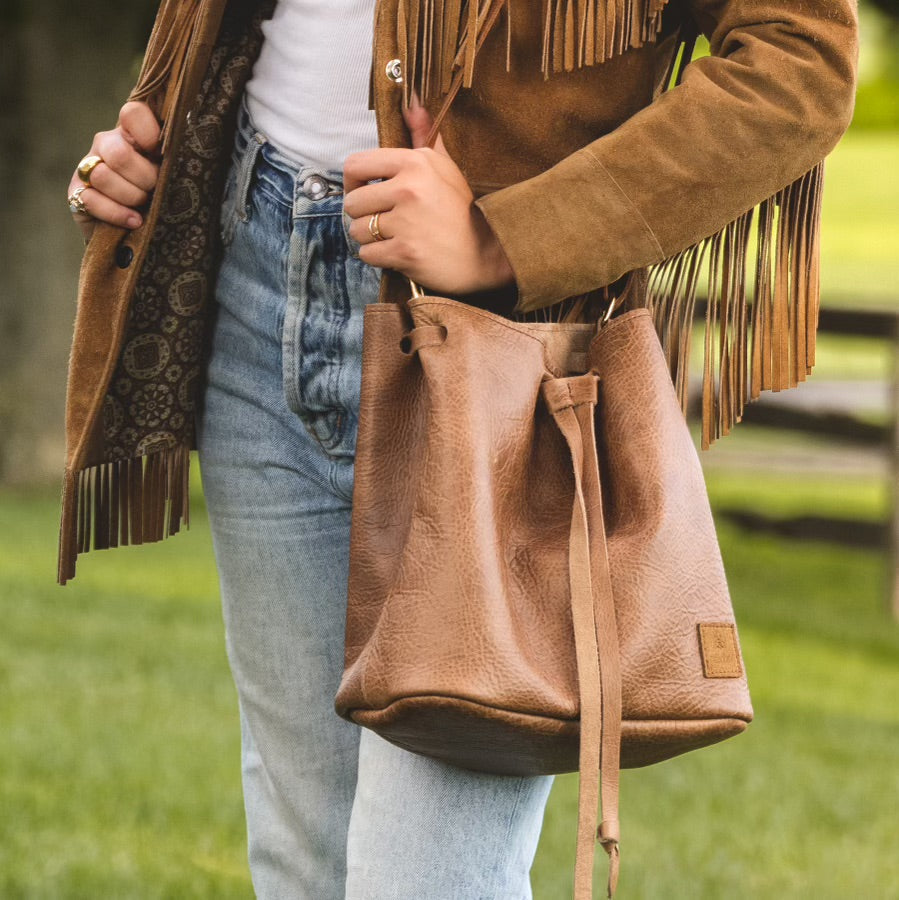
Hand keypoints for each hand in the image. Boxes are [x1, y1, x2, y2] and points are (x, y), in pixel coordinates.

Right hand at [67, 101, 160, 242]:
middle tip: (154, 189)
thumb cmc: (160, 197)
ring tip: (144, 206)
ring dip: (131, 197)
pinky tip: (134, 221)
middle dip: (144, 178)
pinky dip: (118, 215)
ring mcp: (88, 166)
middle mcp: (107, 144)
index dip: (149, 134)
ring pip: (103, 176)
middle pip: (119, 154)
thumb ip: (172, 156)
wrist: (138, 231)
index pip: (133, 113)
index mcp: (132, 133)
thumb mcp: (170, 174)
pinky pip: (92, 200)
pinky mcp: (76, 191)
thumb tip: (182, 143)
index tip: (160, 153)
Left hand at [342, 97, 514, 295]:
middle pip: (352, 203)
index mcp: (415, 163)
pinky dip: (378, 257)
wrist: (485, 255)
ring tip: (395, 237)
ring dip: (370, 238)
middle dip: (362, 216)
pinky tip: (397, 254)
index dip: (352, 183)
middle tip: (384, 222)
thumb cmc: (462, 211)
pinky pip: (367, 254)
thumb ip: (424, 138)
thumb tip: (412, 103)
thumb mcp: (446, 168)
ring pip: (357, 230)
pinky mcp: (405, 252)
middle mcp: (408, 189)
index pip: (355, 166)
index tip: (363, 193)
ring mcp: (406, 222)